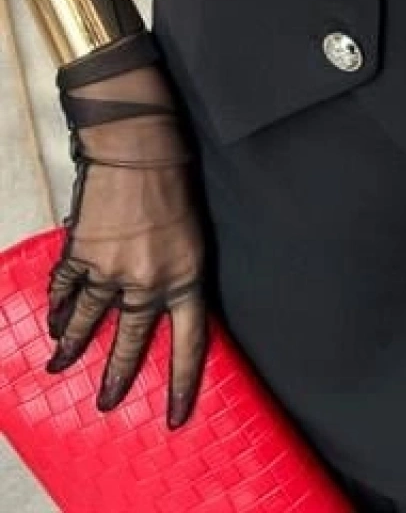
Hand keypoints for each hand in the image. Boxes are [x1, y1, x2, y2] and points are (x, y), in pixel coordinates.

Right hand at [44, 62, 208, 428]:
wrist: (140, 148)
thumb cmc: (175, 185)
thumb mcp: (193, 236)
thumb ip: (178, 273)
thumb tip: (162, 308)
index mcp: (186, 277)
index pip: (190, 345)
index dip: (184, 384)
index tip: (175, 417)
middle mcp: (148, 282)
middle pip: (131, 344)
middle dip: (116, 377)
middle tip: (104, 404)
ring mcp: (111, 270)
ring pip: (87, 322)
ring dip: (72, 346)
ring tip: (58, 367)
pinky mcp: (81, 254)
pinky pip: (64, 291)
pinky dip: (56, 307)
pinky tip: (52, 320)